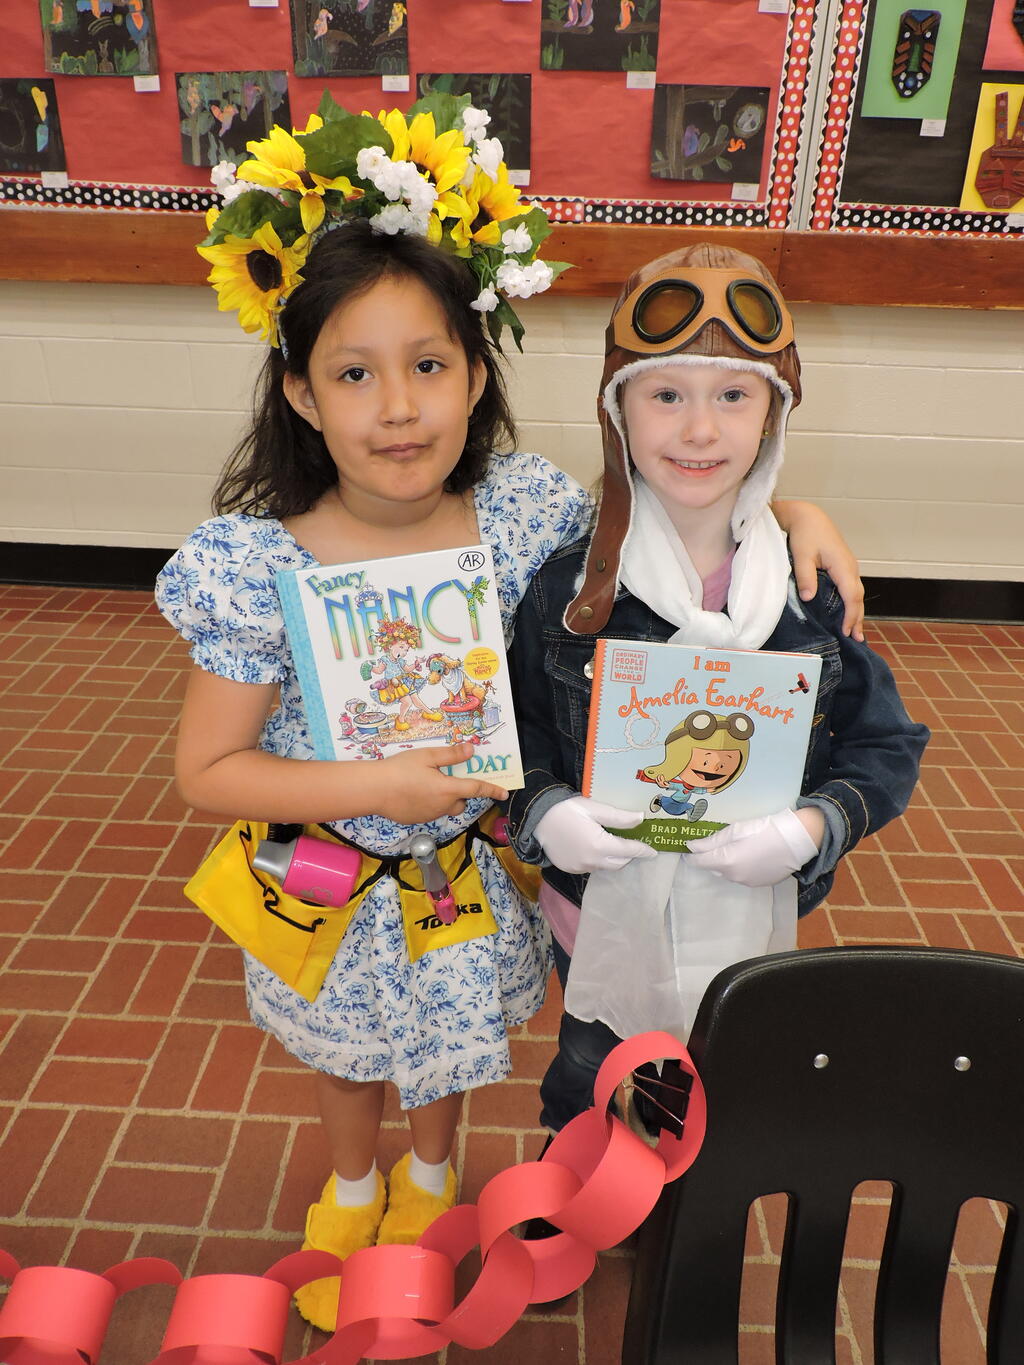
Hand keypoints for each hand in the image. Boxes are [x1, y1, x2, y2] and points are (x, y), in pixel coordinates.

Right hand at [375, 743, 507, 823]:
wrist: (374, 790)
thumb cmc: (400, 769)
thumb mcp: (427, 756)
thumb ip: (451, 755)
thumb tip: (471, 750)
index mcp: (448, 789)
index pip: (477, 789)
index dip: (492, 790)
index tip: (504, 793)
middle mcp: (442, 806)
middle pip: (461, 802)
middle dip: (461, 792)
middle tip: (448, 777)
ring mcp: (430, 815)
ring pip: (446, 808)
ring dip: (445, 798)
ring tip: (427, 782)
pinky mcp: (417, 820)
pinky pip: (431, 811)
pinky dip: (430, 803)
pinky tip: (415, 792)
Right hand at [534, 795, 658, 874]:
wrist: (535, 819)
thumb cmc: (566, 809)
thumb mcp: (594, 808)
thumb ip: (619, 817)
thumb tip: (640, 818)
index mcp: (599, 845)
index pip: (629, 851)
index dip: (643, 850)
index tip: (653, 851)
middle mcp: (591, 861)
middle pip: (619, 863)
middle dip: (629, 855)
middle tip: (633, 844)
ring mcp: (580, 868)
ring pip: (605, 866)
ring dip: (613, 858)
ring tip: (614, 844)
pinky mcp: (570, 869)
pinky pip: (591, 868)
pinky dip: (598, 860)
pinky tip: (594, 848)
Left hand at [685, 807, 821, 886]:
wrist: (796, 840)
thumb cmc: (764, 829)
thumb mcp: (735, 830)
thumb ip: (712, 841)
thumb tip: (691, 847)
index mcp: (726, 862)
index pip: (700, 862)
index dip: (692, 855)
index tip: (688, 847)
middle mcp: (734, 876)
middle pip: (714, 868)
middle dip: (710, 857)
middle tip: (712, 843)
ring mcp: (748, 882)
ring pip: (729, 873)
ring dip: (726, 863)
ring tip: (734, 847)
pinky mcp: (760, 883)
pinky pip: (743, 876)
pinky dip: (740, 867)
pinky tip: (749, 855)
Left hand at [774, 499, 864, 640]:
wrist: (808, 516)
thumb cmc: (805, 534)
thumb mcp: (802, 555)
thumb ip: (805, 577)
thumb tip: (808, 598)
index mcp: (843, 565)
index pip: (852, 596)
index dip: (851, 616)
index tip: (847, 632)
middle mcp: (850, 567)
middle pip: (858, 597)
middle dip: (858, 619)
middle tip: (856, 639)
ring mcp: (849, 566)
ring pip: (856, 593)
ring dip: (856, 612)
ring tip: (855, 632)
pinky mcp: (843, 566)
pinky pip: (851, 588)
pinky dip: (851, 602)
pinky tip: (847, 612)